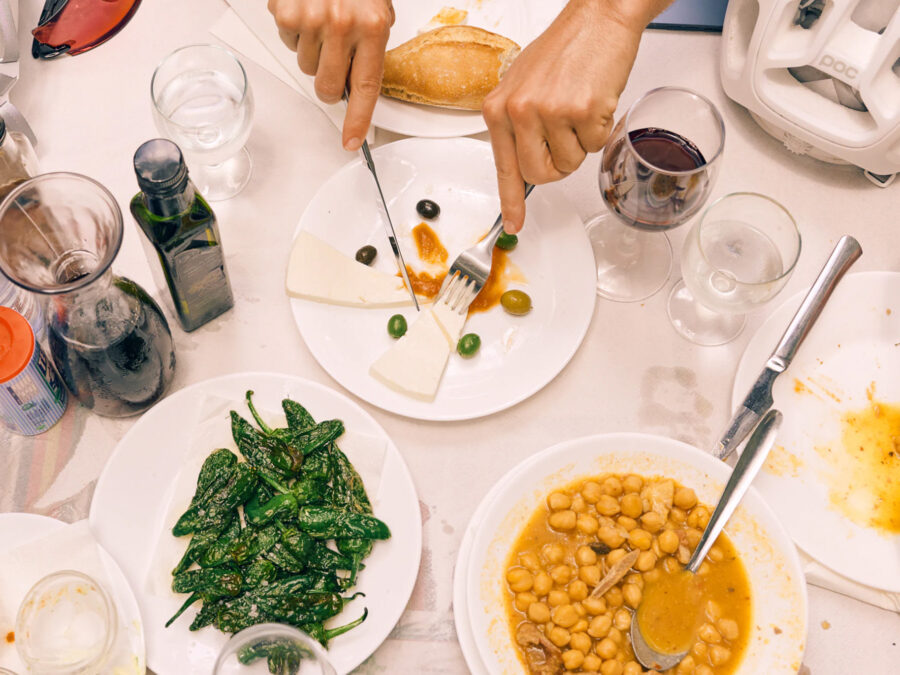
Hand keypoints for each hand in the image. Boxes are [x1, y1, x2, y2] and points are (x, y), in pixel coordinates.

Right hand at [268, 0, 394, 150]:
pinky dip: (292, 26)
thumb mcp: (376, 8)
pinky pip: (286, 38)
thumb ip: (369, 46)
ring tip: (319, 18)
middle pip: (326, 86)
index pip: (366, 88)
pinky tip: (304, 6)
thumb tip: (355, 84)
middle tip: (331, 57)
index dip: (358, 119)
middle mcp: (343, 25)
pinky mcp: (286, 10)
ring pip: (304, 64)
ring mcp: (313, 18)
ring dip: (309, 48)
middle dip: (326, 81)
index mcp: (373, 26)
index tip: (352, 141)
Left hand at [482, 0, 650, 232]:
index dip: (510, 201)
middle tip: (566, 136)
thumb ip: (517, 126)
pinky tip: (594, 101)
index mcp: (498, 108)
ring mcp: (548, 112)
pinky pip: (593, 146)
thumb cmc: (565, 49)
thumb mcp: (523, 86)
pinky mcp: (580, 111)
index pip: (502, 168)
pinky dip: (600, 129)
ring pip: (569, 163)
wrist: (599, 16)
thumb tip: (521, 165)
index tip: (512, 224)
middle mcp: (518, 111)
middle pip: (539, 174)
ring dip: (580, 144)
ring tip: (579, 108)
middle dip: (558, 164)